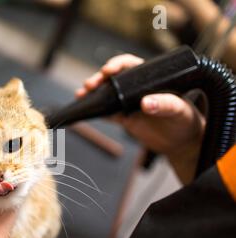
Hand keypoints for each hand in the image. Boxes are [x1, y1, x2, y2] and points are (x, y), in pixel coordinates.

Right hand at [77, 54, 204, 183]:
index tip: (109, 70)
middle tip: (92, 84)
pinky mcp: (122, 118)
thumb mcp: (179, 110)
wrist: (181, 142)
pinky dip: (95, 111)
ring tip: (82, 94)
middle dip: (99, 78)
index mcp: (150, 78)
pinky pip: (105, 112)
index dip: (117, 64)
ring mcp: (127, 103)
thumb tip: (146, 103)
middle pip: (113, 78)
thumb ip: (165, 104)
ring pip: (105, 94)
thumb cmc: (185, 120)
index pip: (131, 65)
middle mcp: (136, 88)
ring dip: (92, 93)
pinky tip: (86, 109)